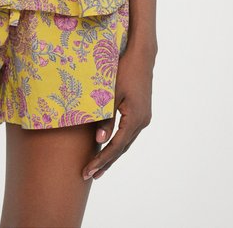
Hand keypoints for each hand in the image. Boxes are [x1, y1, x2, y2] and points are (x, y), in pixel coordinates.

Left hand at [82, 42, 155, 180]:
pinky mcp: (141, 113)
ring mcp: (143, 118)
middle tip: (89, 176)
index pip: (116, 146)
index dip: (101, 160)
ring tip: (97, 169)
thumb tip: (100, 140)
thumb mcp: (111, 93)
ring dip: (112, 155)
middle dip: (105, 163)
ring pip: (126, 143)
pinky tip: (109, 147)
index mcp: (135, 119)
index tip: (88, 171)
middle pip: (122, 149)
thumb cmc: (123, 70)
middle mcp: (142, 122)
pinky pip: (128, 134)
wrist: (141, 56)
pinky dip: (118, 143)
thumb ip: (106, 118)